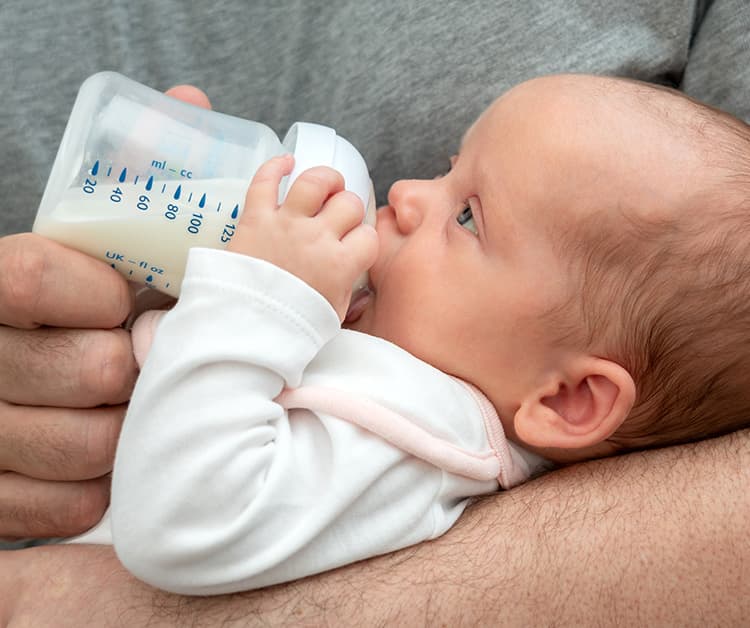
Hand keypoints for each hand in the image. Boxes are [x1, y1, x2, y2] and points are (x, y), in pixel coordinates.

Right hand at [0, 86, 209, 540]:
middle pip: (83, 372)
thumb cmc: (85, 300)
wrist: (33, 369)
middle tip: (153, 359)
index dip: (97, 294)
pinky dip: (106, 488)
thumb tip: (189, 101)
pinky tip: (117, 460)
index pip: (33, 280)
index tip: (127, 300)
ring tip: (143, 406)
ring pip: (83, 446)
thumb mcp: (104, 235)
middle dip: (138, 368)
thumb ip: (143, 176)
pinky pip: (66, 507)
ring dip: (135, 429)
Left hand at [227, 156, 377, 320]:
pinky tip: (286, 161)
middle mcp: (317, 238)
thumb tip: (359, 286)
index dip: (364, 239)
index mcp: (340, 265)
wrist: (245, 329)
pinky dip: (275, 167)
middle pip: (348, 203)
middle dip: (349, 209)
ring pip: (315, 182)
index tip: (355, 246)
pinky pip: (264, 181)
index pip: (368, 236)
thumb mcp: (332, 317)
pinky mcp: (255, 219)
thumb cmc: (289, 328)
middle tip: (340, 219)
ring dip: (326, 179)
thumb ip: (348, 295)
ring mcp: (286, 224)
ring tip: (328, 185)